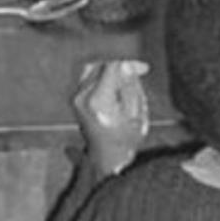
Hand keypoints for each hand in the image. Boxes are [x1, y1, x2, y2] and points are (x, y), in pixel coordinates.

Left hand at [70, 58, 152, 175]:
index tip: (144, 69)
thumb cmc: (124, 138)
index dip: (130, 64)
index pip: (112, 66)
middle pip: (103, 65)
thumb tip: (126, 66)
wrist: (106, 156)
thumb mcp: (136, 113)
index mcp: (98, 100)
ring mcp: (76, 98)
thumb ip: (131, 87)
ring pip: (94, 68)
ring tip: (126, 80)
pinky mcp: (75, 99)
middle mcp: (83, 97)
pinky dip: (103, 76)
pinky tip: (115, 86)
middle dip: (121, 66)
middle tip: (138, 73)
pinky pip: (89, 77)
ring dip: (112, 70)